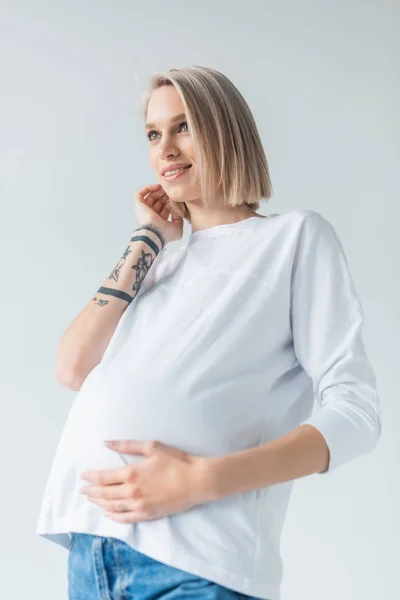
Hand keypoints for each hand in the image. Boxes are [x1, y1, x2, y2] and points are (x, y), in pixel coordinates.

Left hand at [79, 439, 210, 522]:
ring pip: (112, 507)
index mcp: (131, 474)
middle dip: (91, 491)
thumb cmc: (176, 461)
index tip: (83, 476)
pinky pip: (125, 518)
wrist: (196, 481)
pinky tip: (109, 513)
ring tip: (92, 500)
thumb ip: (127, 445)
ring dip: (100, 503)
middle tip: (83, 490)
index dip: (91, 477)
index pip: (103, 478)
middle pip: (104, 494)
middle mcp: (131, 492)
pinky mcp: (148, 514)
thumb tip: (107, 443)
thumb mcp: (152, 447)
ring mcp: (139, 506)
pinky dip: (114, 516)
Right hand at [134, 184, 183, 243]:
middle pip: (159, 201)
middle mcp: (151, 215)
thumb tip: (177, 208)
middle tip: (172, 191)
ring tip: (166, 189)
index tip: (177, 198)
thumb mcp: (177, 227)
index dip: (171, 202)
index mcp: (160, 221)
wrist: (154, 233)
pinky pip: (141, 193)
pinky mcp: (138, 204)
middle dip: (166, 195)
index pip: (165, 208)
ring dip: (159, 191)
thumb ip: (179, 218)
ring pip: (151, 196)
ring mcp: (144, 210)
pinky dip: (148, 188)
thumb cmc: (165, 233)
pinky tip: (158, 187)